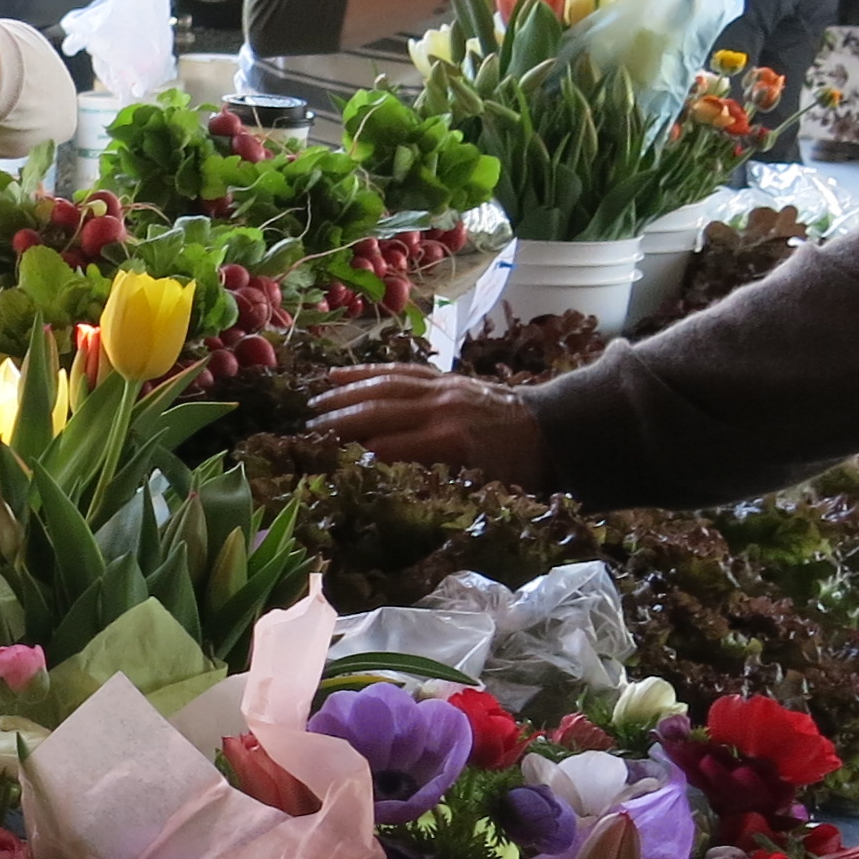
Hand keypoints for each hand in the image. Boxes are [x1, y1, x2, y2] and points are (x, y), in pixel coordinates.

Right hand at [307, 365, 556, 483]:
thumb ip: (435, 483)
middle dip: (338, 420)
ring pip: (383, 384)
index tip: (321, 461)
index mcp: (449, 440)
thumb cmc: (517, 470)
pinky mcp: (444, 378)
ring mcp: (442, 388)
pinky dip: (367, 372)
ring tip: (315, 402)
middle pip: (377, 410)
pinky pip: (399, 371)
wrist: (552, 430)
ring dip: (345, 392)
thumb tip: (384, 486)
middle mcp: (440, 408)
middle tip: (306, 431)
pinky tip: (341, 375)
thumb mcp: (480, 487)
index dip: (353, 453)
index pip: (387, 446)